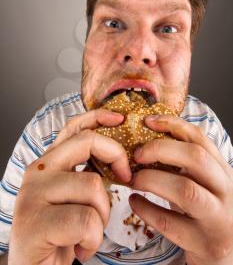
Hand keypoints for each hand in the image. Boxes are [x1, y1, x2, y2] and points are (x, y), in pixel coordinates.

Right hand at [9, 109, 130, 264]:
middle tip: (125, 179)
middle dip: (116, 157)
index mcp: (48, 164)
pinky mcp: (34, 223)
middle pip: (86, 143)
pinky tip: (80, 248)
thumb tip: (119, 157)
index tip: (120, 118)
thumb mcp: (74, 197)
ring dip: (102, 216)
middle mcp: (38, 172)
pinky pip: (86, 221)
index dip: (97, 117)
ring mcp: (33, 196)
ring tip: (88, 233)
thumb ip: (86, 173)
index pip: (73, 128)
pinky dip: (92, 239)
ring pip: (93, 187)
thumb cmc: (60, 235)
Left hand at [129, 114, 232, 264]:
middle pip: (196, 158)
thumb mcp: (202, 183)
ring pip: (185, 190)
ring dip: (152, 180)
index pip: (201, 138)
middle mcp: (226, 191)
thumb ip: (183, 164)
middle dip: (161, 150)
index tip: (147, 121)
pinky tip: (134, 202)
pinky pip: (170, 223)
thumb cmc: (206, 212)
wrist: (226, 256)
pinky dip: (146, 209)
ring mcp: (218, 218)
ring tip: (133, 179)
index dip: (173, 125)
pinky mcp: (205, 243)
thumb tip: (145, 139)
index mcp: (223, 171)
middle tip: (137, 155)